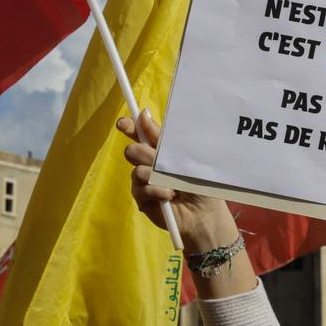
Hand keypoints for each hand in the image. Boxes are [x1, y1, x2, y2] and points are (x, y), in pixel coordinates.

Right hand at [116, 109, 234, 251]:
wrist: (203, 211)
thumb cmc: (197, 182)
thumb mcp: (182, 155)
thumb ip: (161, 137)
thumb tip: (143, 113)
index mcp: (158, 150)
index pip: (138, 134)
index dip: (128, 127)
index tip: (123, 123)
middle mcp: (147, 163)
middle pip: (133, 150)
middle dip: (147, 155)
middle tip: (161, 163)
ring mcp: (142, 181)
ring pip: (137, 170)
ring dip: (156, 177)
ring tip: (173, 185)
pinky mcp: (141, 198)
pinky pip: (142, 188)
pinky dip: (158, 190)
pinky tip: (169, 196)